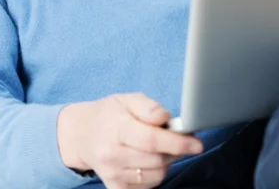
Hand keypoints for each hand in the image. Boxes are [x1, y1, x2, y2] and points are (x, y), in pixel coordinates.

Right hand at [57, 93, 202, 188]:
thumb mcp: (126, 99)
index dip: (178, 142)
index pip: (151, 140)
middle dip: (174, 150)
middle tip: (174, 138)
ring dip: (165, 162)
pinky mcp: (115, 188)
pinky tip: (147, 160)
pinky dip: (154, 174)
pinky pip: (147, 187)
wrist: (82, 135)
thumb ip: (147, 106)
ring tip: (157, 147)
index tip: (196, 143)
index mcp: (116, 128)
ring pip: (156, 176)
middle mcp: (112, 154)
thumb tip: (165, 118)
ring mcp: (113, 175)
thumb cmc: (109, 114)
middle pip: (157, 160)